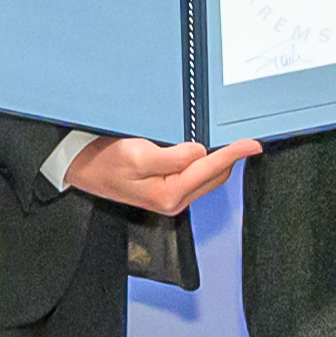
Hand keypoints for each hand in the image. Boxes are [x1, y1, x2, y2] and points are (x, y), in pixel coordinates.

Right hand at [65, 133, 258, 213]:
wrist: (81, 168)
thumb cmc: (105, 161)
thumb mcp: (137, 155)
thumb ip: (172, 157)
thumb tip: (200, 152)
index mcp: (169, 194)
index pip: (210, 169)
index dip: (234, 153)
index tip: (253, 144)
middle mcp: (174, 200)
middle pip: (215, 176)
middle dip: (230, 157)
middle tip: (241, 136)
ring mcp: (170, 197)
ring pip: (207, 177)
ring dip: (218, 160)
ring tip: (228, 141)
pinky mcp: (166, 190)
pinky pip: (195, 176)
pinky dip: (205, 162)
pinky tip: (205, 151)